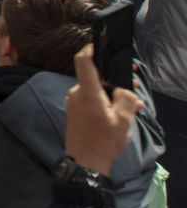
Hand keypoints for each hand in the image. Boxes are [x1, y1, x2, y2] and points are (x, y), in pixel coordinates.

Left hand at [65, 45, 143, 175]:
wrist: (85, 163)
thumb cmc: (103, 141)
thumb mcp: (122, 119)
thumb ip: (125, 98)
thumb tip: (125, 88)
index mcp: (87, 92)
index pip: (83, 61)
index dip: (91, 48)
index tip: (101, 43)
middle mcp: (77, 93)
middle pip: (95, 77)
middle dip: (114, 79)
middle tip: (132, 82)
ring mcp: (74, 102)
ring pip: (95, 90)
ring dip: (112, 93)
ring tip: (132, 104)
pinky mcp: (75, 111)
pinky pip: (91, 99)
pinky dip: (105, 102)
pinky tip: (121, 112)